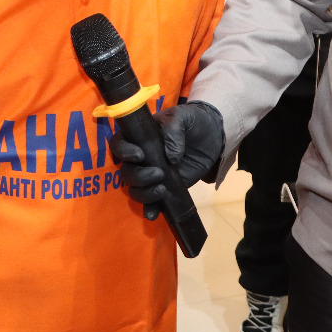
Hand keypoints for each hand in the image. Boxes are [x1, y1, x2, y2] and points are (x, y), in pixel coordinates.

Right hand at [110, 101, 223, 219]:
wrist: (213, 135)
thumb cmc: (192, 121)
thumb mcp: (183, 117)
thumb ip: (174, 130)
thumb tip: (172, 157)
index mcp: (139, 137)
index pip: (119, 144)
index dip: (123, 151)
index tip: (140, 155)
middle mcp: (141, 157)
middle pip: (126, 172)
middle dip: (138, 176)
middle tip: (158, 173)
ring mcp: (152, 174)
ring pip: (135, 189)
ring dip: (144, 193)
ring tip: (162, 189)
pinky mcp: (165, 187)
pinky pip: (152, 201)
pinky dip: (149, 209)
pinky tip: (153, 215)